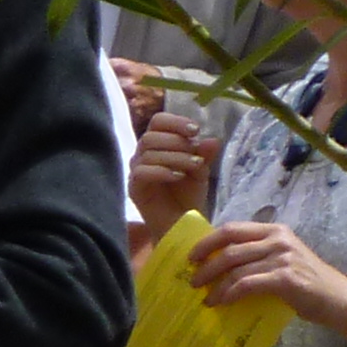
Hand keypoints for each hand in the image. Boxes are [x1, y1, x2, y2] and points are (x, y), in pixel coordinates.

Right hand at [129, 106, 219, 228]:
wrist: (183, 224)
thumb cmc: (189, 196)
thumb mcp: (201, 170)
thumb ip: (204, 154)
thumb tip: (212, 139)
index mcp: (158, 145)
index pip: (157, 122)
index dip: (174, 122)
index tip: (195, 130)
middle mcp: (142, 155)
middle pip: (150, 136)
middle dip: (176, 141)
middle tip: (196, 153)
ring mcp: (136, 172)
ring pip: (148, 153)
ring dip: (175, 156)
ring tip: (194, 166)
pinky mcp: (134, 188)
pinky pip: (141, 172)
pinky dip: (162, 171)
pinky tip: (178, 177)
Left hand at [184, 218, 346, 328]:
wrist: (338, 300)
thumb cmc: (306, 283)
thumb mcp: (281, 261)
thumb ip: (256, 257)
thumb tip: (217, 267)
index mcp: (274, 231)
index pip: (232, 229)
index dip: (207, 242)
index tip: (191, 257)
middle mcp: (278, 239)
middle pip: (229, 247)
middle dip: (206, 265)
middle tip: (193, 280)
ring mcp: (282, 257)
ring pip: (235, 267)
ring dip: (215, 285)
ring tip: (206, 298)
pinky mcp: (285, 277)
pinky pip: (246, 283)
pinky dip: (229, 294)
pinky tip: (222, 303)